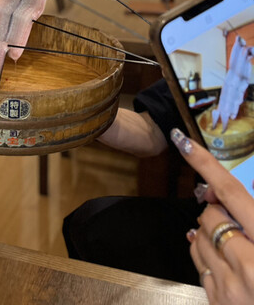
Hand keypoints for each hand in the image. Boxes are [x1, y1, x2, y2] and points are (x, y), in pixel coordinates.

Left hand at [171, 128, 253, 303]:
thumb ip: (251, 208)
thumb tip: (219, 192)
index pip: (231, 193)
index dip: (206, 164)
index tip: (184, 142)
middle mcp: (248, 267)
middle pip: (211, 215)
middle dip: (218, 211)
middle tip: (235, 220)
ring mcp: (230, 288)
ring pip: (199, 237)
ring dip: (210, 232)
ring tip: (233, 242)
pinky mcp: (217, 301)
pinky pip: (198, 262)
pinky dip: (205, 252)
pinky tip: (222, 257)